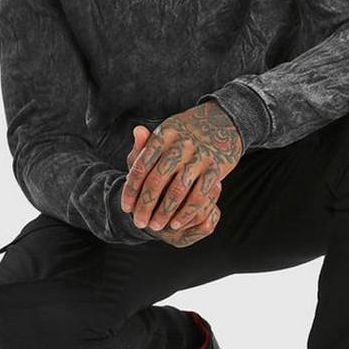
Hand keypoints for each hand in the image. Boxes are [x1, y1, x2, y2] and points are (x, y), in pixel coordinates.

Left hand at [121, 101, 241, 232]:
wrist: (223, 121)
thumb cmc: (186, 133)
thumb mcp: (166, 133)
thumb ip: (147, 142)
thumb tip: (135, 132)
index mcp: (164, 135)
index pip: (140, 167)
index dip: (131, 190)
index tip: (125, 208)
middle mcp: (181, 144)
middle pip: (156, 180)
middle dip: (145, 205)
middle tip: (138, 222)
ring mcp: (199, 156)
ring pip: (177, 191)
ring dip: (164, 212)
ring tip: (155, 227)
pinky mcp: (216, 168)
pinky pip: (198, 195)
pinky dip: (186, 212)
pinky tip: (176, 224)